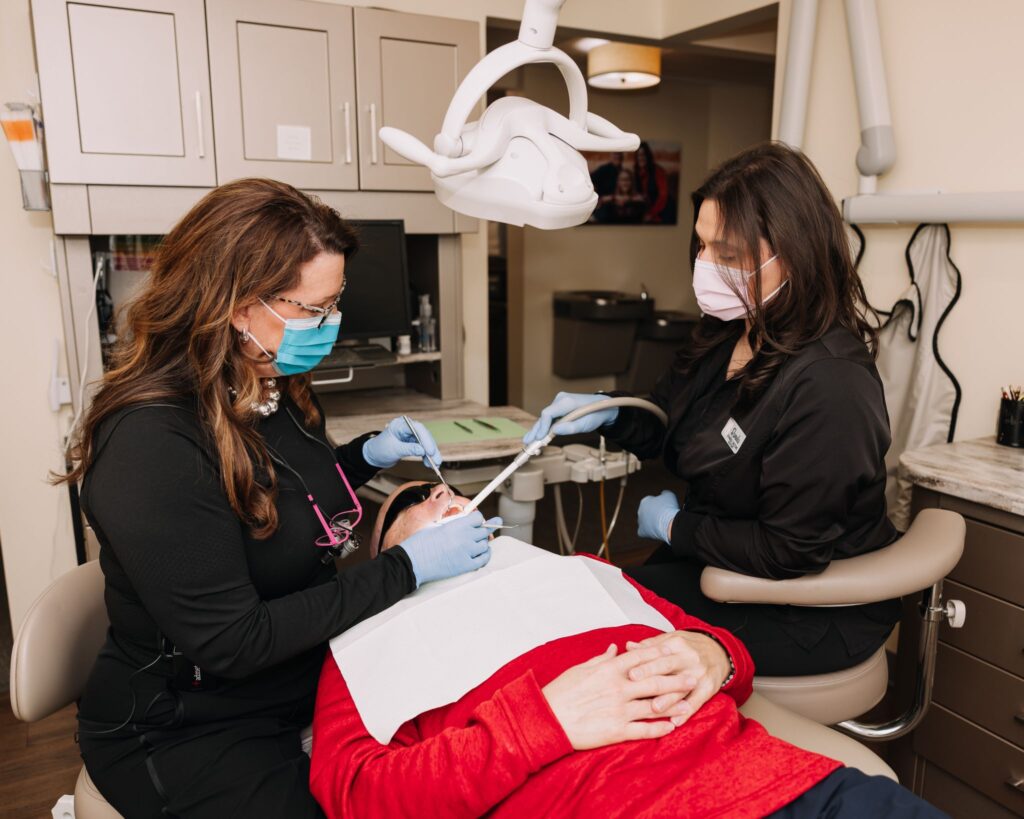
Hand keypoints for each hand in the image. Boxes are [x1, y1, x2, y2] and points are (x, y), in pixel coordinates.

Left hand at [363, 417, 442, 468]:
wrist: (374, 455)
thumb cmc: (380, 449)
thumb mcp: (394, 450)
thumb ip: (408, 449)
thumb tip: (422, 451)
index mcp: (400, 424)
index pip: (417, 428)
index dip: (426, 439)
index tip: (430, 451)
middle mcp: (408, 428)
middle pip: (424, 436)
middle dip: (431, 448)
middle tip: (436, 460)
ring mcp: (411, 435)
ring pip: (426, 443)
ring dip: (431, 454)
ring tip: (435, 465)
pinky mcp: (413, 442)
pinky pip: (423, 448)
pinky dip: (427, 456)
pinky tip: (430, 463)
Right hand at [399, 511, 498, 586]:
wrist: (412, 561)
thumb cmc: (420, 543)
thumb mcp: (436, 525)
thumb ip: (453, 524)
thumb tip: (463, 523)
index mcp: (457, 525)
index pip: (478, 518)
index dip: (478, 519)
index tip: (478, 521)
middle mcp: (465, 538)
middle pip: (484, 531)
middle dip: (482, 529)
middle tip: (483, 530)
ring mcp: (466, 553)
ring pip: (484, 545)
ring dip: (482, 543)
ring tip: (478, 542)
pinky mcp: (465, 566)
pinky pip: (483, 560)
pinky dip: (485, 555)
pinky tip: (483, 552)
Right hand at [523, 392, 618, 444]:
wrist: (603, 406)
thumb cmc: (596, 414)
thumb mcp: (586, 424)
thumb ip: (571, 428)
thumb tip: (554, 431)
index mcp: (566, 401)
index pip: (548, 413)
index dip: (542, 427)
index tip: (538, 438)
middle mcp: (560, 399)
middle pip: (544, 416)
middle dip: (535, 430)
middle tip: (527, 441)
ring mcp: (559, 402)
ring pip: (545, 417)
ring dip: (538, 429)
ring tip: (528, 441)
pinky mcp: (559, 407)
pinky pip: (550, 417)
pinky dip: (544, 427)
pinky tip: (537, 435)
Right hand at [541, 643, 695, 750]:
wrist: (547, 719)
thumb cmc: (560, 692)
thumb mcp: (580, 669)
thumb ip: (602, 659)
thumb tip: (616, 648)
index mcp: (608, 670)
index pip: (641, 658)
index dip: (660, 654)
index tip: (676, 651)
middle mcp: (618, 688)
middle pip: (654, 680)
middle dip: (676, 677)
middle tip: (694, 675)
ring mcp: (619, 710)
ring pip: (654, 706)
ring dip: (675, 704)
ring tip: (691, 702)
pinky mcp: (616, 731)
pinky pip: (643, 730)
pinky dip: (659, 728)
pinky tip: (672, 727)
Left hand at [623, 631, 732, 725]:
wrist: (719, 652)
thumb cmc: (688, 648)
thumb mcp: (671, 641)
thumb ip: (649, 646)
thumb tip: (628, 647)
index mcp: (677, 644)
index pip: (657, 653)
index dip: (643, 663)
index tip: (629, 672)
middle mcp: (689, 658)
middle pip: (668, 667)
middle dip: (651, 675)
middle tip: (635, 684)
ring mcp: (700, 674)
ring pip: (681, 688)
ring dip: (668, 699)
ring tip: (654, 708)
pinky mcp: (709, 688)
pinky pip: (697, 701)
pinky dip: (687, 712)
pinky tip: (675, 722)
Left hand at [637, 490, 678, 543]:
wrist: (668, 523)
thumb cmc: (668, 508)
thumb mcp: (669, 495)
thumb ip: (664, 493)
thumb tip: (663, 493)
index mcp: (645, 501)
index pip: (650, 502)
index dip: (659, 505)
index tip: (665, 508)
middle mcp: (640, 511)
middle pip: (647, 512)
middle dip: (653, 514)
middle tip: (663, 517)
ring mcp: (640, 521)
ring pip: (644, 522)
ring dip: (651, 523)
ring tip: (661, 525)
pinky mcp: (641, 531)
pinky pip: (642, 532)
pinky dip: (648, 532)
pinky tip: (655, 532)